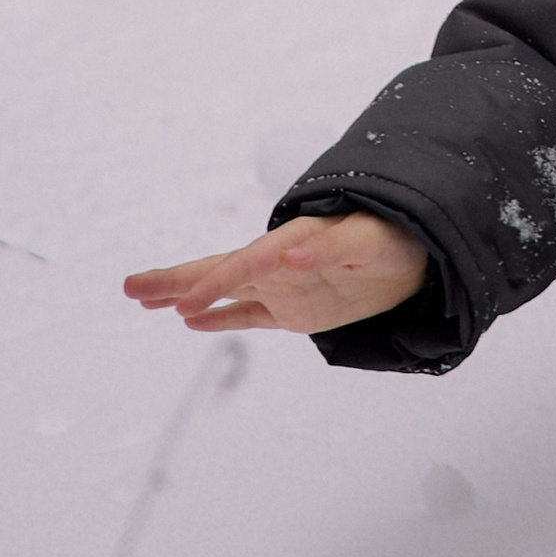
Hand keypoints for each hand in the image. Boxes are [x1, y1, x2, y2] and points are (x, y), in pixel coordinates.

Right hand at [126, 211, 430, 335]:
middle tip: (131, 287)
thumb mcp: (374, 240)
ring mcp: (285, 285)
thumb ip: (333, 246)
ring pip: (225, 291)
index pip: (250, 262)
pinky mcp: (295, 307)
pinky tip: (190, 320)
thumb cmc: (400, 236)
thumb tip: (290, 249)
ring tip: (143, 298)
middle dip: (179, 278)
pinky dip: (222, 315)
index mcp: (298, 241)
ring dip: (187, 293)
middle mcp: (283, 263)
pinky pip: (250, 313)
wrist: (423, 249)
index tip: (185, 304)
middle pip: (222, 269)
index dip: (219, 282)